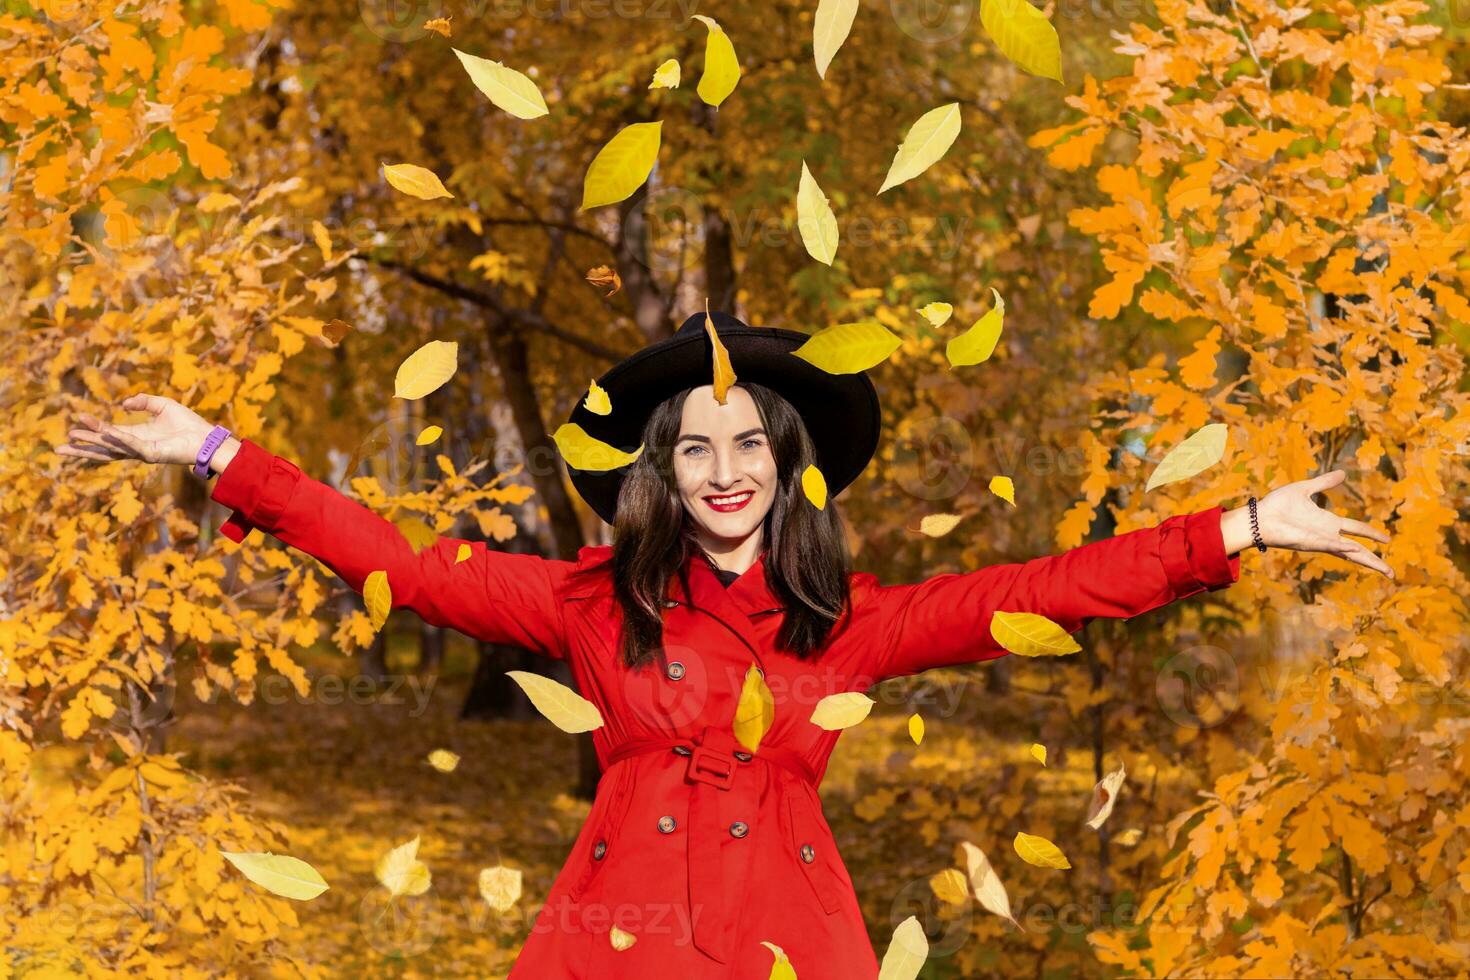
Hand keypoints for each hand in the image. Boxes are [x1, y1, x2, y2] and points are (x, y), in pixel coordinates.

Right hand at [56, 394, 215, 467]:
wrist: (206, 437)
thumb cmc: (187, 423)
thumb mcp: (162, 405)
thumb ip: (142, 401)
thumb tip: (123, 404)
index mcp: (137, 435)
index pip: (108, 433)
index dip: (92, 428)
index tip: (76, 421)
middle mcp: (135, 446)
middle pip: (103, 448)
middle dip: (82, 447)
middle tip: (59, 447)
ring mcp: (142, 452)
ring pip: (111, 449)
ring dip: (92, 444)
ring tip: (71, 442)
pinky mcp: (152, 454)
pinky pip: (131, 445)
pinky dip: (118, 439)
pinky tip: (105, 432)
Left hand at [1244, 469, 1393, 578]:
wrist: (1259, 516)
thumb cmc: (1277, 505)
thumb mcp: (1305, 488)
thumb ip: (1324, 483)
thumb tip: (1343, 473)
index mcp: (1328, 522)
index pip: (1357, 529)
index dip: (1372, 534)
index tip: (1388, 540)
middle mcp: (1328, 535)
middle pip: (1358, 550)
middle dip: (1375, 561)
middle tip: (1392, 573)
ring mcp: (1320, 541)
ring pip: (1349, 554)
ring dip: (1367, 560)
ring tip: (1386, 570)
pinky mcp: (1310, 543)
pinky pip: (1329, 545)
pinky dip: (1343, 547)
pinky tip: (1357, 549)